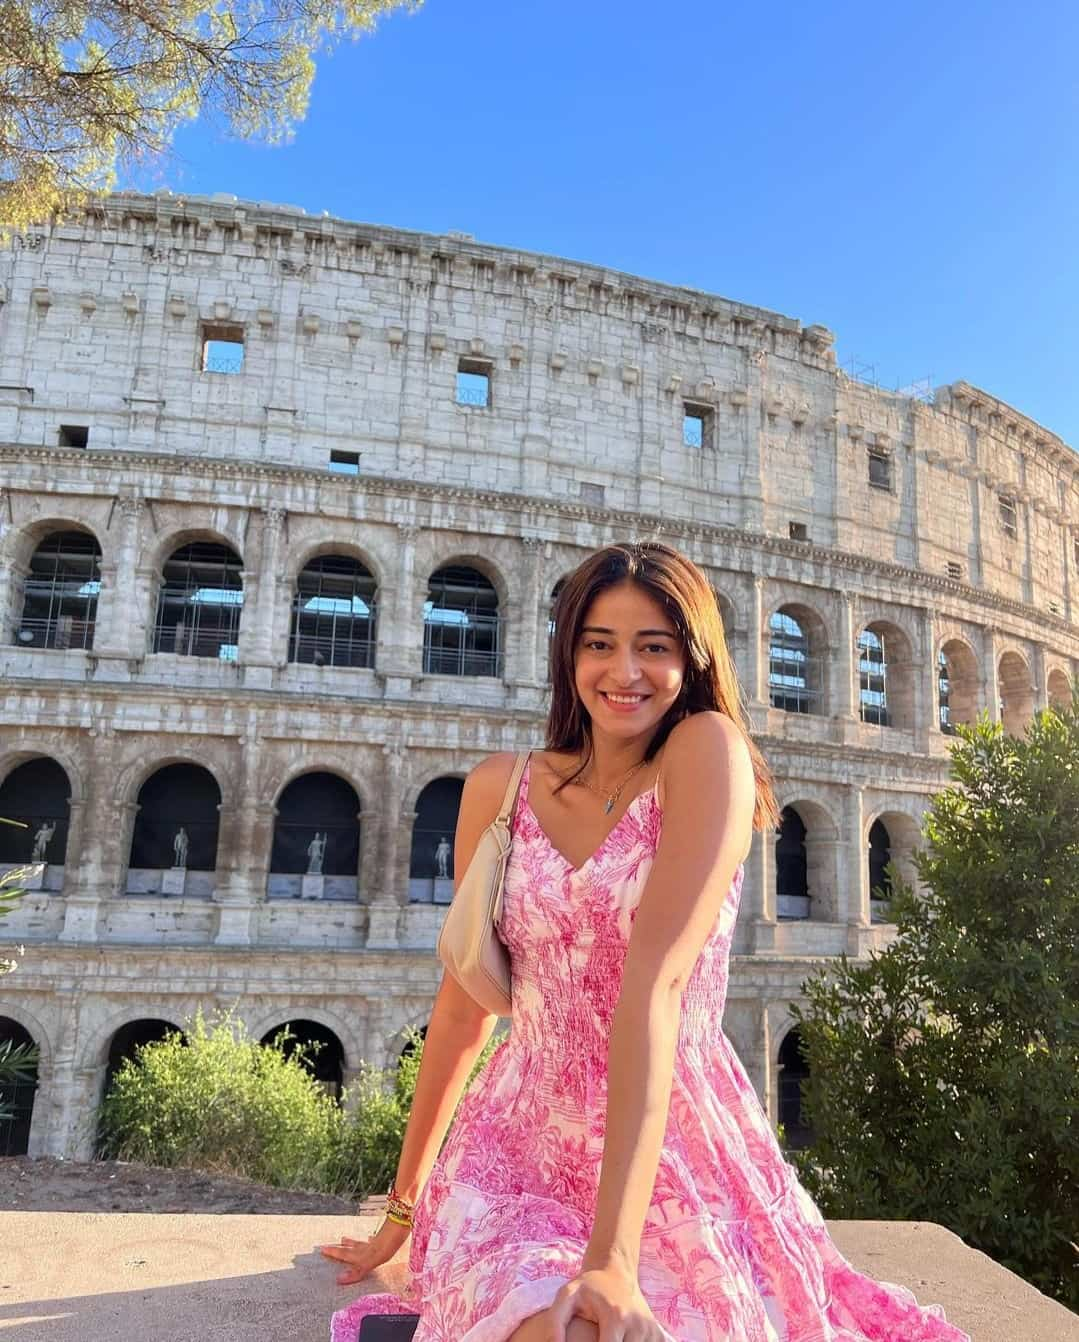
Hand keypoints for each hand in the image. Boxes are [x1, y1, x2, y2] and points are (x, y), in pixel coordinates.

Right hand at [320, 1217, 410, 1285]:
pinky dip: (369, 1240)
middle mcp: (367, 1247)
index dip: (334, 1254)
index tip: (322, 1251)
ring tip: (343, 1238)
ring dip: (351, 1243)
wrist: (401, 1224)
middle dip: (338, 1250)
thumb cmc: (388, 1245)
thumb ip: (356, 1272)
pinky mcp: (386, 1238)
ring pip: (360, 1243)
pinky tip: (369, 1237)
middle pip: (349, 1249)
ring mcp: (376, 1242)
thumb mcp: (371, 1262)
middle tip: (324, 1247)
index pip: (345, 1255)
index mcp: (362, 1253)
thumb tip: (339, 1280)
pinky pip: (374, 1239)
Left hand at [546, 1265, 672, 1340]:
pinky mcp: (658, 1334)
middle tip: (596, 1339)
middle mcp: (638, 1324)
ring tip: (607, 1339)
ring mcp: (651, 1330)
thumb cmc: (588, 1288)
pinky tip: (623, 1341)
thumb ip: (555, 1322)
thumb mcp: (566, 1296)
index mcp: (616, 1316)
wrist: (615, 1272)